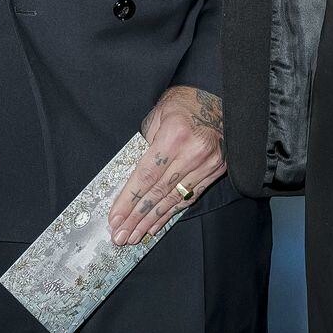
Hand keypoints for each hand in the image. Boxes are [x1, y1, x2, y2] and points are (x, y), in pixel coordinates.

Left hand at [107, 87, 225, 245]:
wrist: (216, 96)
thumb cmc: (182, 103)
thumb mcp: (158, 116)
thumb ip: (146, 146)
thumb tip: (132, 179)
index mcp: (175, 134)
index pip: (147, 175)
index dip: (129, 200)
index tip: (115, 218)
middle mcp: (193, 152)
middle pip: (158, 192)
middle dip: (136, 217)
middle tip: (121, 236)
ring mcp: (207, 163)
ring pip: (174, 199)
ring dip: (151, 221)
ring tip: (135, 235)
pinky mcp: (216, 170)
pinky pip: (189, 197)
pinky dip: (171, 213)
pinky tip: (156, 225)